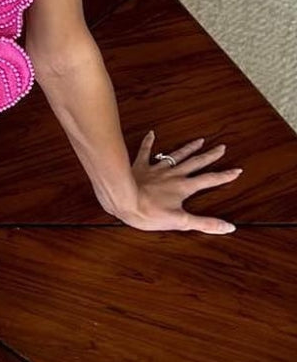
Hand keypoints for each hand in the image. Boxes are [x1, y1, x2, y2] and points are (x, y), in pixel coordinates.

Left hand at [110, 130, 241, 233]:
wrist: (124, 200)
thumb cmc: (149, 213)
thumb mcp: (181, 222)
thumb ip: (205, 223)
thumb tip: (229, 227)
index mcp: (184, 187)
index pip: (209, 180)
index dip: (224, 176)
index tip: (237, 170)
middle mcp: (173, 175)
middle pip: (196, 163)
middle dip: (210, 156)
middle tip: (222, 147)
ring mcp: (157, 169)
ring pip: (176, 155)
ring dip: (188, 148)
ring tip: (200, 140)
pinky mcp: (140, 167)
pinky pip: (145, 152)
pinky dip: (148, 143)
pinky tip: (152, 134)